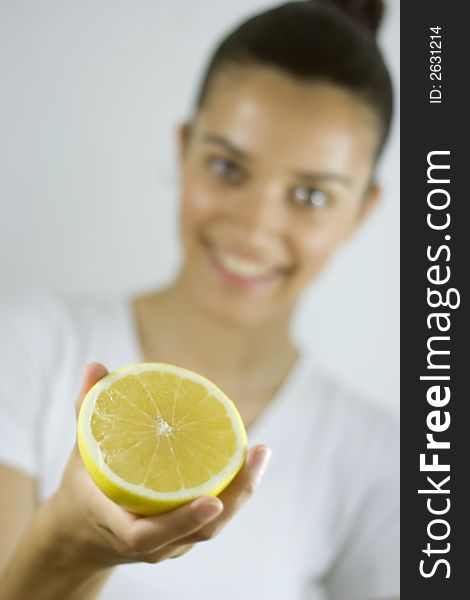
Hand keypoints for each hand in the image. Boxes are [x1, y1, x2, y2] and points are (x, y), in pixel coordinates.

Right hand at [46, 362, 271, 570]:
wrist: (84, 533)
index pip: (150, 536)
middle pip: (201, 531)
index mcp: (118, 526)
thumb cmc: (84, 488)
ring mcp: (171, 545)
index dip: (182, 520)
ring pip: (213, 527)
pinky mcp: (184, 536)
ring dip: (242, 492)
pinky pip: (214, 519)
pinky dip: (234, 492)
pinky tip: (249, 461)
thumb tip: (96, 367)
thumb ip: (88, 410)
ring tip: (261, 452)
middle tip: (258, 453)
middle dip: (235, 496)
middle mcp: (151, 544)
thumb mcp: (82, 451)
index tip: (211, 500)